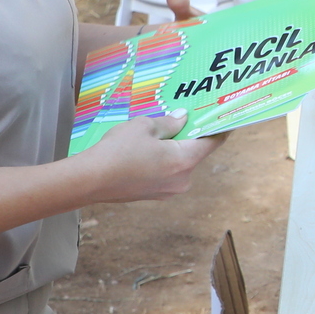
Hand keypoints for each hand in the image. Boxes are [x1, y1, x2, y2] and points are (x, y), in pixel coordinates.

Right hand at [82, 111, 225, 203]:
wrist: (89, 180)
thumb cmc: (118, 150)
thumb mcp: (144, 126)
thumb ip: (168, 122)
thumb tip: (182, 118)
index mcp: (184, 161)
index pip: (213, 142)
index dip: (220, 128)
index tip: (225, 118)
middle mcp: (182, 180)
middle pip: (195, 153)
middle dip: (190, 136)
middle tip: (184, 118)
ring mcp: (168, 191)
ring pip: (179, 164)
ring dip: (174, 149)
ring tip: (158, 132)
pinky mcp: (153, 195)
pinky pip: (165, 173)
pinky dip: (162, 161)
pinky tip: (146, 150)